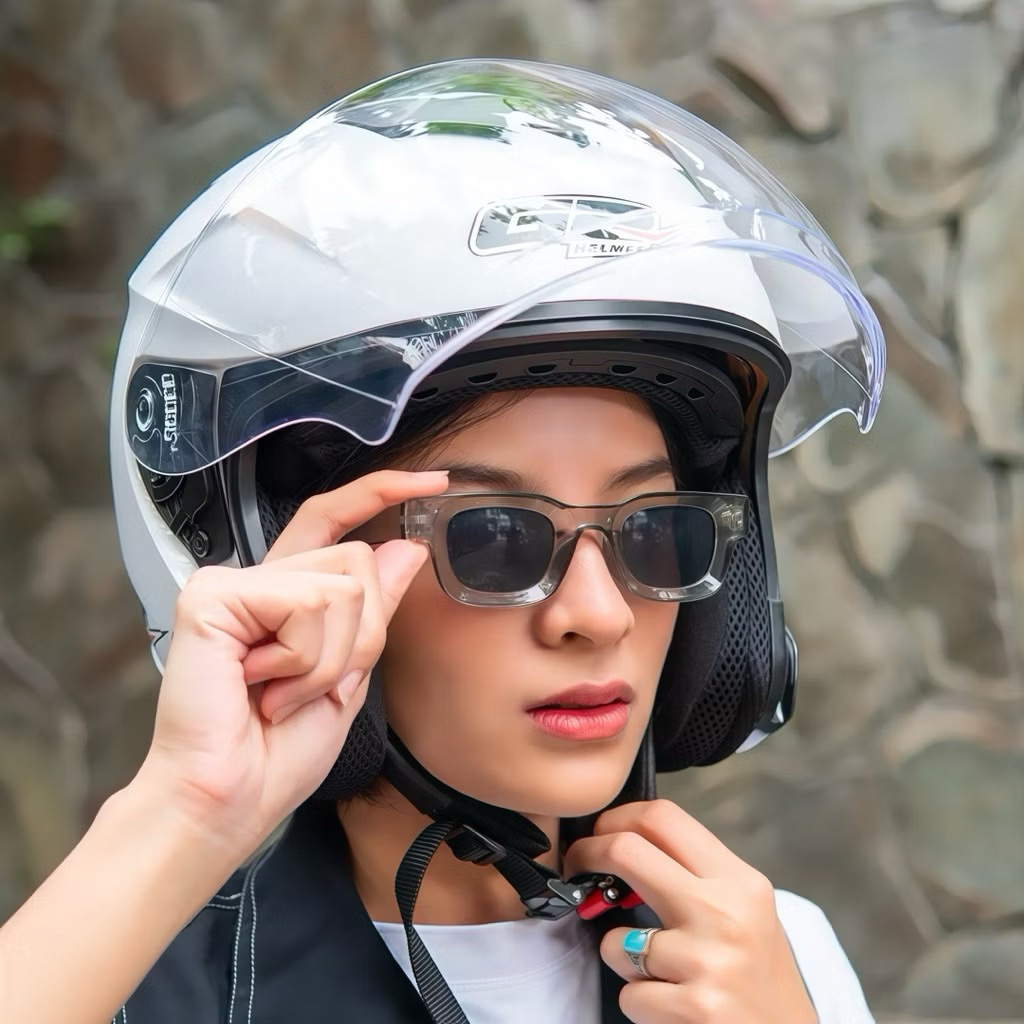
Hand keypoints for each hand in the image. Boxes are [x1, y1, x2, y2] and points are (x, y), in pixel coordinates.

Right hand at [134, 469, 448, 856]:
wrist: (230, 802)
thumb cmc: (277, 754)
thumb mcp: (349, 676)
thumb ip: (373, 611)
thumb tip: (404, 547)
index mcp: (287, 595)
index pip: (334, 522)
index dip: (380, 492)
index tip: (434, 482)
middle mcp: (260, 580)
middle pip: (359, 562)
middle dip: (360, 638)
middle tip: (308, 687)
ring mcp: (233, 583)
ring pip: (343, 584)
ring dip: (331, 658)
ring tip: (281, 692)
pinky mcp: (213, 595)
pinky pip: (308, 604)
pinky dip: (303, 660)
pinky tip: (260, 685)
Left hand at [564, 800, 817, 1023]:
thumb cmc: (759, 979)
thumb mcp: (744, 912)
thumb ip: (693, 877)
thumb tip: (624, 843)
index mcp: (739, 881)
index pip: (663, 817)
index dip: (618, 818)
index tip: (600, 832)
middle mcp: (726, 912)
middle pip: (627, 850)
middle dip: (588, 854)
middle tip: (577, 866)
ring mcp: (710, 960)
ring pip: (616, 940)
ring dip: (622, 957)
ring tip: (659, 972)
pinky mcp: (696, 1006)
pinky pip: (630, 994)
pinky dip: (641, 1003)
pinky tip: (674, 1006)